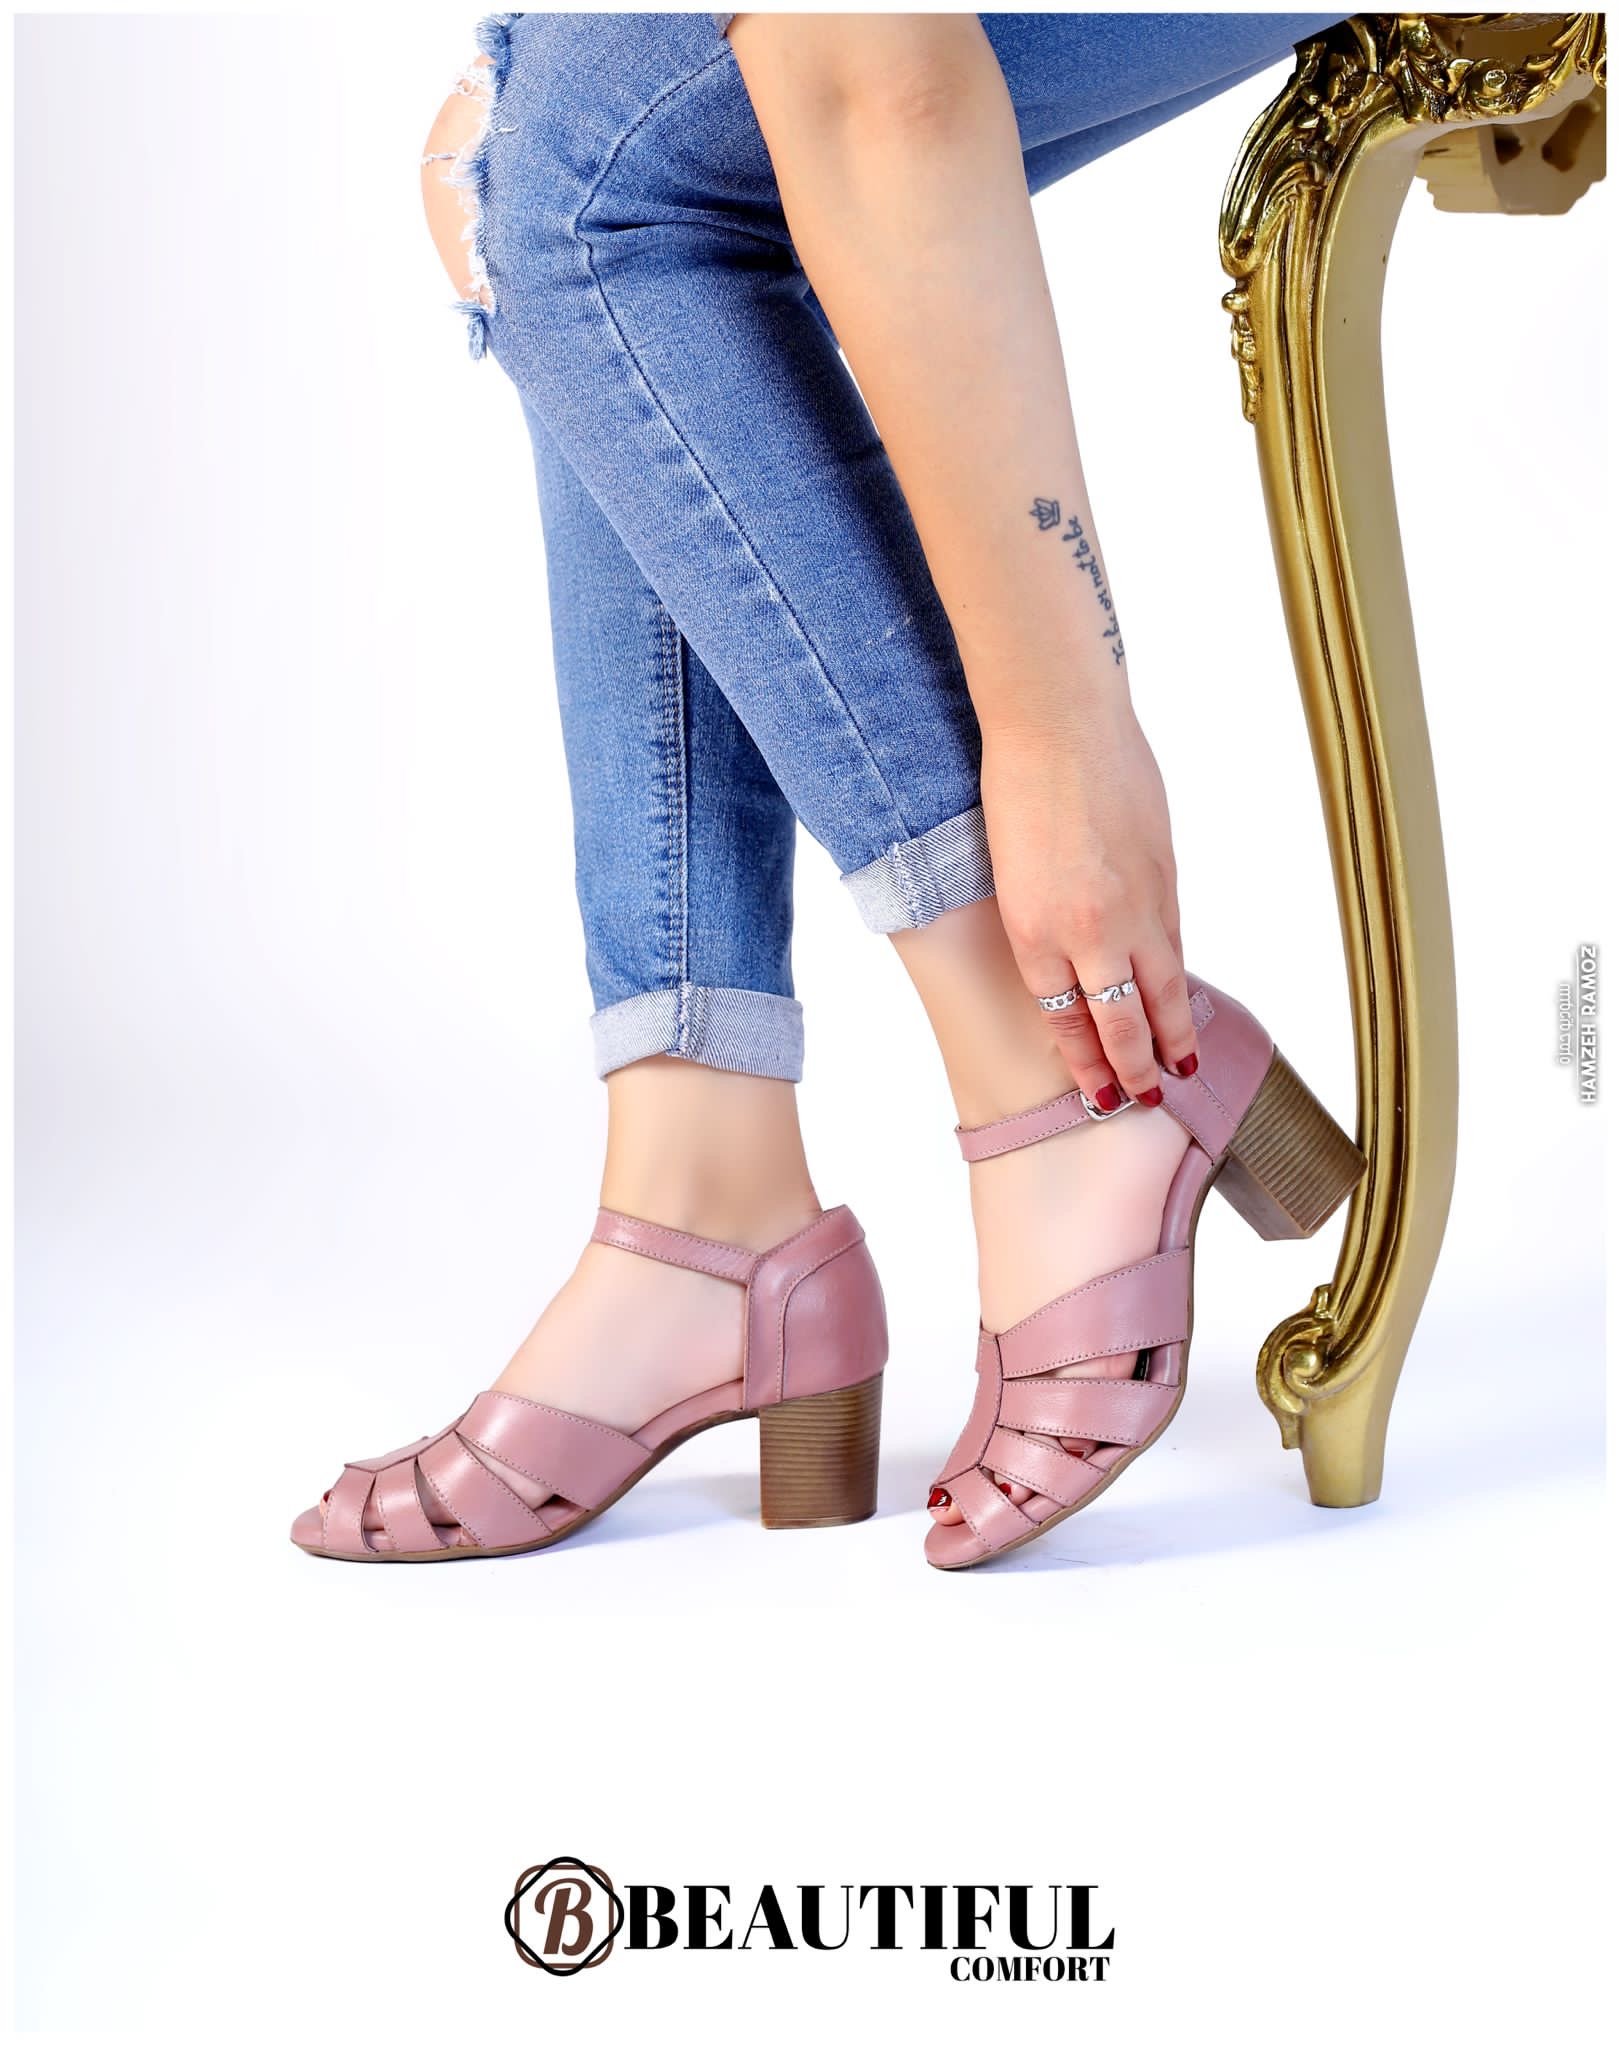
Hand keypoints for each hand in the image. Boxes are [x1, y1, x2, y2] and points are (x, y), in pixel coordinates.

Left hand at [979, 703, 1197, 1103]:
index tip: (1103, 1093)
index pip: (1070, 1020)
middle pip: (1123, 1018)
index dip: (1090, 1062)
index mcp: (1036, 933)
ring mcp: (1136, 902)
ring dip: (1173, 1031)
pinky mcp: (1165, 871)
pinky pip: (1175, 939)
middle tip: (1152, 1098)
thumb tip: (1075, 960)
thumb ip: (1042, 927)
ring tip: (1183, 1063)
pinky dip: (1179, 975)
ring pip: (1160, 985)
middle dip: (1140, 1065)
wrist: (1058, 721)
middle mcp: (1090, 929)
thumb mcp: (1008, 877)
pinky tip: (1180, 991)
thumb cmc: (1016, 786)